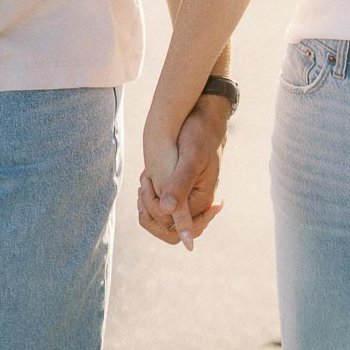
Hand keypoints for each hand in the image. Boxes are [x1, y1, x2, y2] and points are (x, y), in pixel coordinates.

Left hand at [139, 97, 229, 249]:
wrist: (206, 117)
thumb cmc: (200, 134)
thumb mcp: (190, 158)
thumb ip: (180, 186)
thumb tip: (166, 211)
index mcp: (202, 201)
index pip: (174, 231)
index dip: (155, 216)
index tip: (145, 188)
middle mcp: (198, 203)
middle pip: (170, 228)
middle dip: (150, 210)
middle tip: (144, 183)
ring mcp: (192, 196)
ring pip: (166, 217)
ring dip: (150, 203)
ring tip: (145, 179)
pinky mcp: (185, 187)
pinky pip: (166, 204)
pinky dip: (153, 195)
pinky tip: (147, 178)